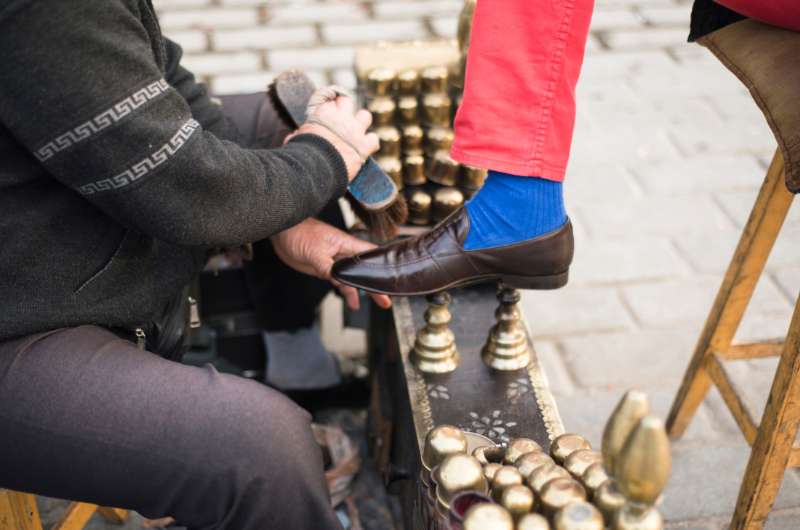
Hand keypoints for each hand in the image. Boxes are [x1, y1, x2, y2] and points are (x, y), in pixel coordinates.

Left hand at [271, 218, 391, 309]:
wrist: (282, 234)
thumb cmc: (299, 233)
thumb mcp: (315, 253)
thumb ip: (329, 268)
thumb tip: (340, 280)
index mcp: (346, 244)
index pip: (370, 255)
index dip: (381, 266)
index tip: (391, 279)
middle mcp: (343, 253)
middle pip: (364, 270)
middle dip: (375, 285)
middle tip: (385, 300)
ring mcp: (335, 261)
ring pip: (353, 277)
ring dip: (363, 290)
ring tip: (377, 303)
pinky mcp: (325, 268)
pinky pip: (340, 280)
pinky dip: (347, 291)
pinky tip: (352, 300)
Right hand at [286, 89, 378, 181]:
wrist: (316, 167)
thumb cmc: (302, 154)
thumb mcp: (296, 140)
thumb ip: (299, 135)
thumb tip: (293, 137)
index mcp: (322, 113)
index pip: (328, 101)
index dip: (329, 107)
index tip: (327, 114)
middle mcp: (340, 117)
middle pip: (346, 101)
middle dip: (345, 108)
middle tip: (342, 119)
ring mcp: (354, 130)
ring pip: (365, 115)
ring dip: (362, 122)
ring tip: (357, 131)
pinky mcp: (364, 145)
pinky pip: (374, 139)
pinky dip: (371, 144)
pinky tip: (366, 149)